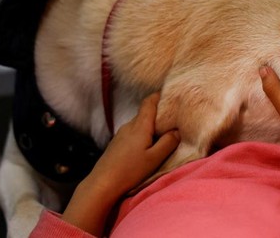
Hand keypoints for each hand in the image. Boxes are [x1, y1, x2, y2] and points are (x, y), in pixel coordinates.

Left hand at [62, 92, 178, 234]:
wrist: (103, 182)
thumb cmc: (130, 170)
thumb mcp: (154, 159)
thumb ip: (168, 143)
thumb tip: (177, 131)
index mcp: (140, 125)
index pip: (149, 102)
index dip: (160, 96)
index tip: (171, 96)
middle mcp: (129, 125)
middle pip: (145, 112)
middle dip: (159, 113)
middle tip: (173, 118)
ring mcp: (121, 134)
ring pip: (139, 123)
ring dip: (151, 125)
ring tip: (163, 133)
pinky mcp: (116, 143)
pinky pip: (133, 132)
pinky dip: (142, 133)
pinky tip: (146, 145)